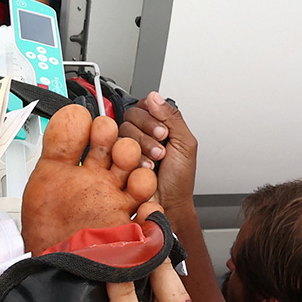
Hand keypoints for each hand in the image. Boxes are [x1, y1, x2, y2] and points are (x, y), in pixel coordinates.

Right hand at [119, 93, 196, 211]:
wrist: (170, 204)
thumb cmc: (179, 179)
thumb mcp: (185, 143)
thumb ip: (172, 116)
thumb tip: (155, 96)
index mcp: (160, 125)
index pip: (147, 106)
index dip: (153, 117)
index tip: (163, 132)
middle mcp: (142, 133)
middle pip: (132, 116)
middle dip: (148, 134)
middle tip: (161, 148)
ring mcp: (128, 146)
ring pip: (124, 132)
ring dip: (142, 148)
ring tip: (155, 162)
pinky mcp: (117, 158)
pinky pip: (116, 148)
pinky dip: (133, 159)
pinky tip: (143, 169)